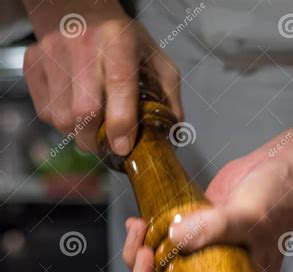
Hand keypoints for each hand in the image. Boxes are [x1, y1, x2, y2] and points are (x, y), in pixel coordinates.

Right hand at [23, 0, 181, 154]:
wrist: (78, 8)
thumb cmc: (123, 41)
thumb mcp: (156, 59)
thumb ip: (168, 98)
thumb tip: (171, 138)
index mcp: (119, 41)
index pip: (118, 84)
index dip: (121, 123)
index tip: (124, 148)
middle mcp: (83, 44)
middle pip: (84, 111)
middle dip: (97, 140)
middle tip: (107, 145)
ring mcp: (52, 53)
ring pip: (62, 118)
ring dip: (80, 135)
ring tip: (93, 127)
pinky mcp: (33, 63)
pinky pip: (46, 112)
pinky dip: (62, 123)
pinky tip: (75, 112)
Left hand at [123, 153, 292, 271]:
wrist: (278, 168)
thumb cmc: (278, 200)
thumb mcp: (251, 218)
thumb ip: (216, 228)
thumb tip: (174, 237)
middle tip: (144, 257)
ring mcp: (204, 266)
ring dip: (140, 263)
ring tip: (139, 232)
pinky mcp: (192, 243)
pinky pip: (160, 255)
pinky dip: (143, 243)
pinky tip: (139, 224)